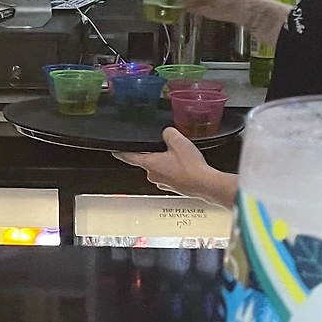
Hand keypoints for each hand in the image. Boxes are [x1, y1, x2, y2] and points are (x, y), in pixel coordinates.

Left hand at [114, 128, 239, 206]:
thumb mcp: (178, 141)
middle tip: (167, 147)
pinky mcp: (174, 188)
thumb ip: (168, 133)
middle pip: (148, 162)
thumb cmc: (190, 165)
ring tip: (181, 157)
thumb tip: (167, 134)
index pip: (130, 157)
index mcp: (150, 164)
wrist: (205, 184)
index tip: (115, 151)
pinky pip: (170, 176)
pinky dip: (176, 171)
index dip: (122, 153)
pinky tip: (186, 166)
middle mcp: (153, 175)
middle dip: (156, 154)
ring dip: (167, 163)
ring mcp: (163, 184)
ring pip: (160, 169)